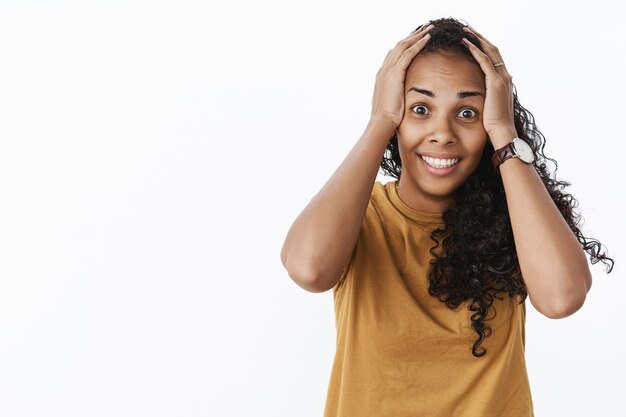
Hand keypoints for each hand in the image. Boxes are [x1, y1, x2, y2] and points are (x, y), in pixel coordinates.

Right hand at [370, 24, 432, 127]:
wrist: (381, 122)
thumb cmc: (387, 118)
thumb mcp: (391, 104)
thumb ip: (395, 97)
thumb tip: (402, 100)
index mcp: (382, 76)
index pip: (394, 55)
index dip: (405, 46)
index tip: (415, 39)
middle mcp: (383, 70)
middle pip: (398, 46)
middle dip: (412, 36)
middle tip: (424, 28)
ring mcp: (388, 71)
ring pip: (403, 46)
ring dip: (417, 36)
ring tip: (429, 29)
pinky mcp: (395, 74)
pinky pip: (408, 53)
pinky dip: (418, 44)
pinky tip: (427, 38)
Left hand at [461, 26, 516, 146]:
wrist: (502, 133)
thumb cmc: (493, 125)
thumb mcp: (488, 107)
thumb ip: (484, 98)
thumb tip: (474, 98)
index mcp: (503, 81)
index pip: (494, 58)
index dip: (484, 46)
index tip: (473, 39)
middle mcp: (505, 76)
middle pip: (493, 50)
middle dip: (481, 38)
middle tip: (468, 28)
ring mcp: (502, 78)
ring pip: (490, 51)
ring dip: (477, 39)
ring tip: (465, 30)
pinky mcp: (496, 83)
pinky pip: (484, 61)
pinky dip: (475, 50)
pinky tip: (465, 42)